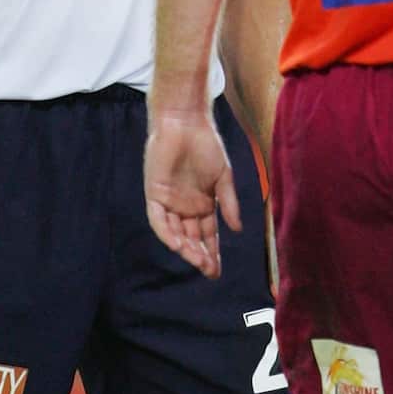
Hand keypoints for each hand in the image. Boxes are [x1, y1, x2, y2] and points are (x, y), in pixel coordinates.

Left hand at [145, 109, 240, 278]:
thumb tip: (237, 229)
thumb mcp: (223, 177)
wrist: (186, 123)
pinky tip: (178, 244)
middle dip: (200, 255)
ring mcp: (169, 202)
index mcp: (202, 204)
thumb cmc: (206, 145)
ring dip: (185, 248)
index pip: (207, 235)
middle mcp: (185, 207)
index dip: (212, 252)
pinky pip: (159, 220)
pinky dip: (167, 233)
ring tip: (198, 261)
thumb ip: (228, 203)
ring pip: (175, 233)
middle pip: (191, 238)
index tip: (217, 270)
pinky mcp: (155, 194)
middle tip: (209, 270)